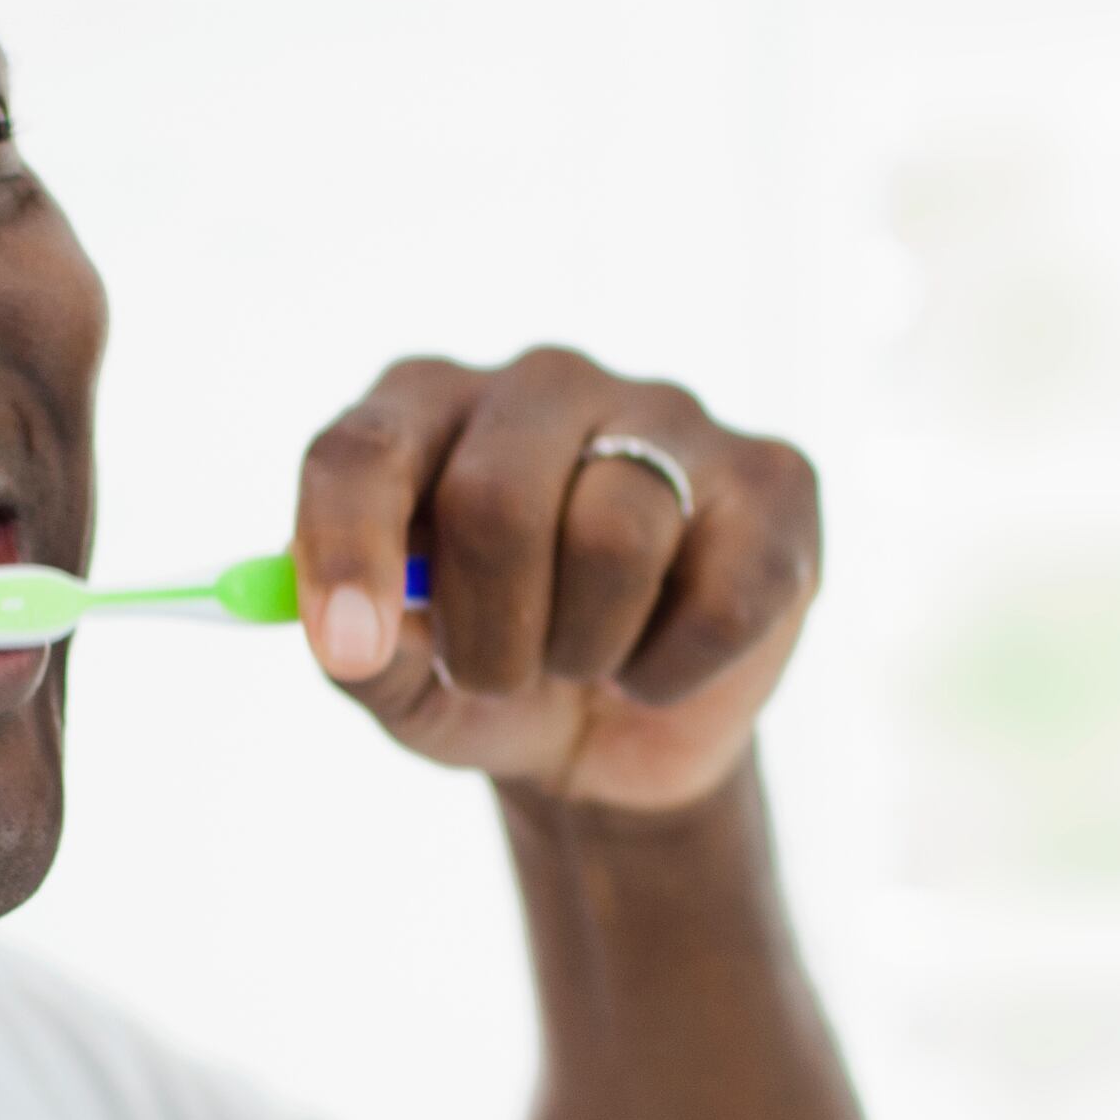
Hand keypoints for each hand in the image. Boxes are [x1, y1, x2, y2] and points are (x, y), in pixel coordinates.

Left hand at [292, 350, 821, 813]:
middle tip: (498, 676)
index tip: (349, 650)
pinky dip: (673, 671)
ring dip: (583, 651)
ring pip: (614, 538)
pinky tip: (661, 663)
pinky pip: (722, 597)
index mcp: (425, 406)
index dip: (348, 548)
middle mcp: (544, 382)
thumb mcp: (401, 684)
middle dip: (488, 633)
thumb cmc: (488, 675)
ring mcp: (666, 412)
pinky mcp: (771, 477)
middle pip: (495, 498)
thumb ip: (358, 652)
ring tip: (584, 661)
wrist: (613, 738)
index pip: (363, 448)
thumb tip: (352, 640)